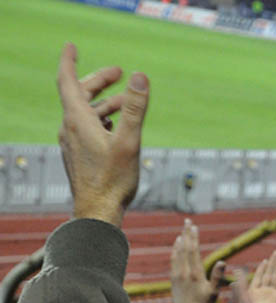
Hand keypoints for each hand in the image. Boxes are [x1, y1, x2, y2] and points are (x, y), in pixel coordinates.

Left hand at [57, 42, 148, 227]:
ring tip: (125, 103)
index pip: (66, 80)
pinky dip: (100, 120)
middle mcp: (70, 129)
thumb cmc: (112, 182)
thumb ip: (134, 108)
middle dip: (98, 81)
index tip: (72, 46)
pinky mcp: (78, 156)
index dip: (69, 60)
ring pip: (84, 113)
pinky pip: (85, 129)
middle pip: (78, 94)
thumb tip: (139, 76)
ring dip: (104, 103)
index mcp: (78, 120)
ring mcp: (72, 144)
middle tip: (119, 73)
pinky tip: (114, 128)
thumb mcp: (129, 142)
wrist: (97, 213)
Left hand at [170, 219, 225, 302]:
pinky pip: (173, 260)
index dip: (193, 237)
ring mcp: (178, 275)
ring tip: (182, 231)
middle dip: (186, 233)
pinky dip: (175, 251)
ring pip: (177, 253)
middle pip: (184, 248)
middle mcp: (185, 272)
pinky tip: (177, 246)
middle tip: (187, 221)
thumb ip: (218, 276)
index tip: (194, 226)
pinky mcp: (174, 278)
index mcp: (195, 274)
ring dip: (180, 241)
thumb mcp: (214, 292)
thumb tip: (223, 261)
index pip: (193, 250)